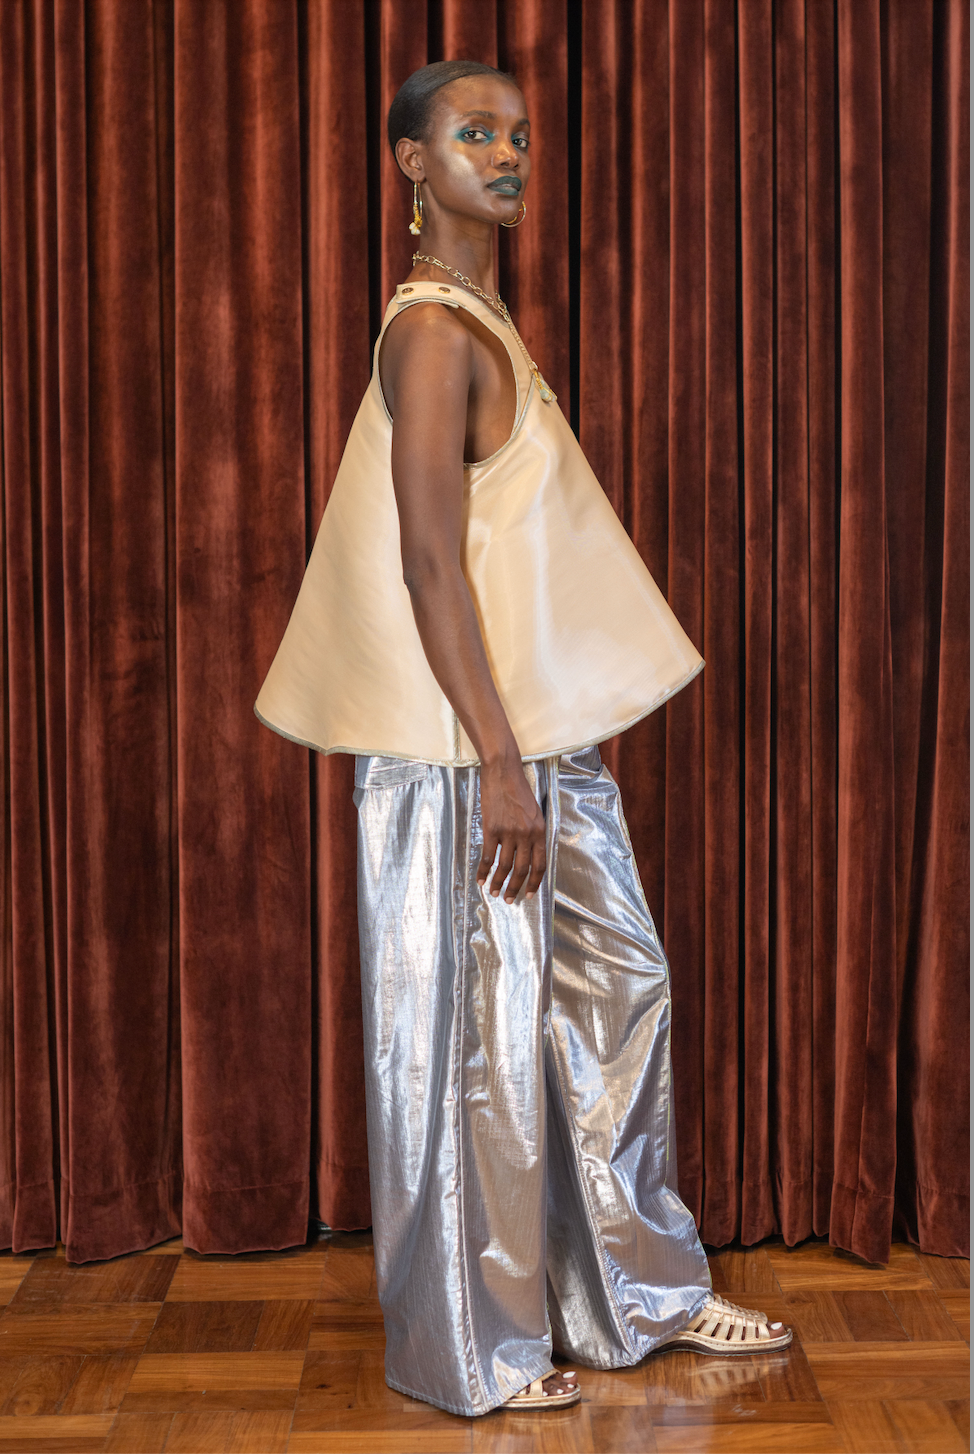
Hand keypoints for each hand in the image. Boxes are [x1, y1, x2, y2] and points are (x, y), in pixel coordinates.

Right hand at [477, 757, 546, 902]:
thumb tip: (530, 855)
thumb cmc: (519, 790)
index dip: (534, 883)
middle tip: (509, 900)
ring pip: (504, 866)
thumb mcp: (535, 812)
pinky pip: (488, 856)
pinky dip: (483, 870)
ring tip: (494, 893)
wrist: (503, 772)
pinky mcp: (492, 829)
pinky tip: (480, 879)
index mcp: (540, 831)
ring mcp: (508, 832)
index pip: (540, 864)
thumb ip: (534, 833)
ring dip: (499, 883)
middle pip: (521, 869)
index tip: (528, 895)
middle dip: (515, 888)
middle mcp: (526, 834)